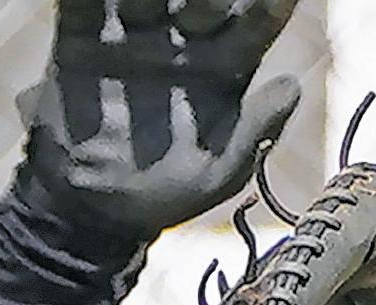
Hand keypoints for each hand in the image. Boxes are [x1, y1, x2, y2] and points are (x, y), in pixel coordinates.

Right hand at [30, 0, 303, 241]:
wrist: (87, 213)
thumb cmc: (159, 198)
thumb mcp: (214, 173)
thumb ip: (252, 131)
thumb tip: (292, 89)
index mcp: (220, 66)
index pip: (255, 22)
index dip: (270, 5)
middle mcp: (181, 40)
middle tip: (209, 2)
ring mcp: (134, 36)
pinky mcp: (84, 39)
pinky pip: (83, 6)